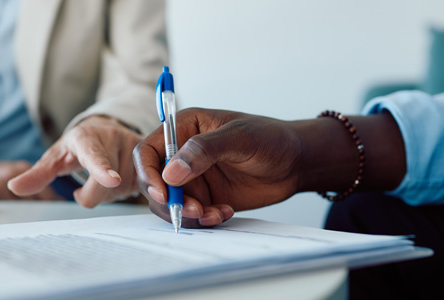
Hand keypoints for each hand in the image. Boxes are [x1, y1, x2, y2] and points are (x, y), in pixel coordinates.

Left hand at [8, 115, 141, 207]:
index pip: (94, 157)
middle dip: (93, 193)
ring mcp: (134, 146)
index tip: (111, 179)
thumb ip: (37, 175)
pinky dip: (127, 189)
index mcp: (86, 138)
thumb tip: (14, 187)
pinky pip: (138, 187)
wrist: (104, 130)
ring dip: (111, 192)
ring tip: (105, 175)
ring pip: (123, 190)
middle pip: (105, 186)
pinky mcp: (148, 157)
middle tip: (85, 184)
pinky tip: (121, 178)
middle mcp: (113, 138)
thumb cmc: (76, 147)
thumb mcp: (55, 158)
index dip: (102, 170)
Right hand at [133, 108, 304, 227]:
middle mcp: (182, 154)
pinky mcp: (205, 197)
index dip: (148, 173)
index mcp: (184, 129)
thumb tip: (172, 171)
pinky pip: (190, 215)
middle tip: (195, 210)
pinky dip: (202, 220)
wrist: (296, 163)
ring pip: (169, 203)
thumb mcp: (239, 138)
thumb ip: (204, 150)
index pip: (148, 151)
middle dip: (169, 201)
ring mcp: (193, 178)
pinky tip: (224, 213)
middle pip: (154, 182)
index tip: (163, 192)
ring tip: (214, 214)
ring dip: (186, 214)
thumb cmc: (271, 139)